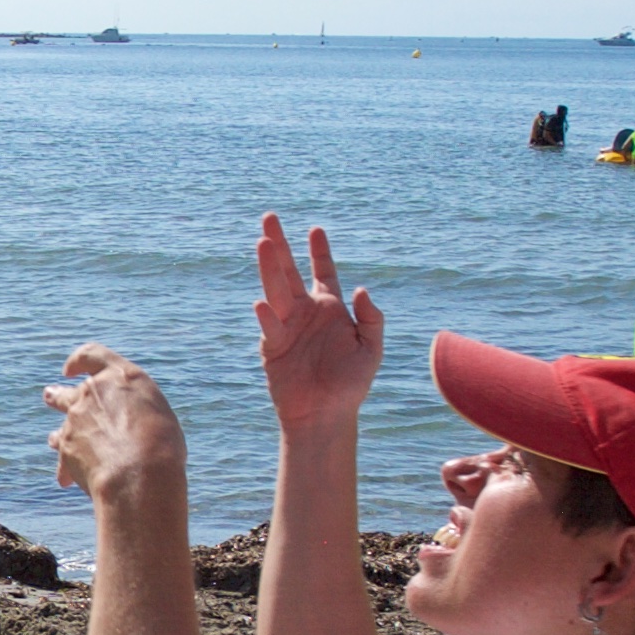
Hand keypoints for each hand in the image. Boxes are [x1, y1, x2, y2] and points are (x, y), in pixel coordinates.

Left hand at [42, 344, 189, 510]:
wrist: (139, 473)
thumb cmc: (161, 446)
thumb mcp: (157, 416)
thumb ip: (135, 413)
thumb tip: (128, 427)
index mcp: (120, 377)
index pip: (91, 355)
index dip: (78, 361)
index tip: (69, 370)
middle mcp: (92, 393)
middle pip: (66, 392)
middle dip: (57, 396)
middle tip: (50, 396)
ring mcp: (75, 420)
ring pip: (60, 427)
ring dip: (58, 435)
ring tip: (54, 439)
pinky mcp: (66, 447)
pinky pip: (63, 460)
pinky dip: (66, 470)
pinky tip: (67, 481)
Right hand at [249, 214, 382, 430]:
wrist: (325, 415)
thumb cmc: (350, 384)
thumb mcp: (371, 349)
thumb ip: (372, 319)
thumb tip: (363, 290)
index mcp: (329, 307)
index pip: (323, 271)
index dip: (319, 251)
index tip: (315, 229)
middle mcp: (305, 311)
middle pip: (290, 271)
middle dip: (281, 244)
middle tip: (269, 218)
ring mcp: (286, 326)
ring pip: (276, 290)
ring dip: (269, 267)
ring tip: (263, 243)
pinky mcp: (272, 346)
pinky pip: (270, 327)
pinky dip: (267, 316)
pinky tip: (262, 302)